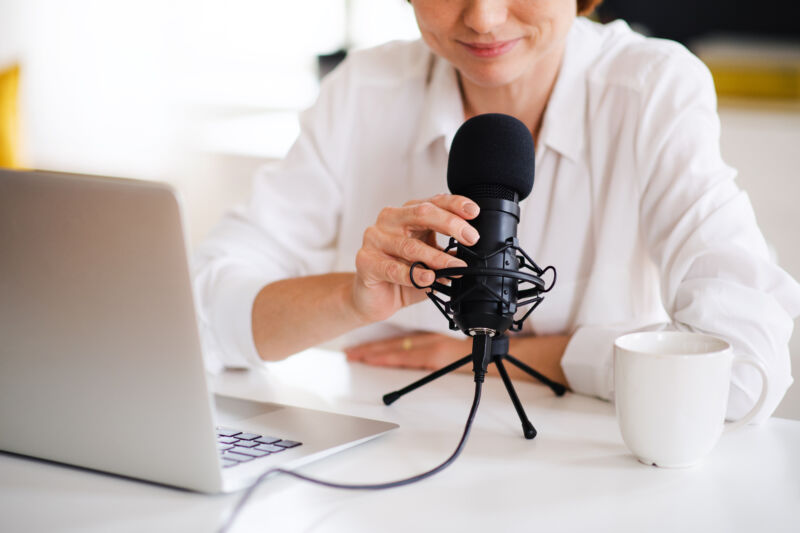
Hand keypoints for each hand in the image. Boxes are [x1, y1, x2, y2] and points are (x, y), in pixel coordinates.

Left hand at [347, 331, 572, 388]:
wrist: (509, 353)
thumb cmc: (493, 350)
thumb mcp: (467, 349)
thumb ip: (450, 351)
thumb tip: (435, 356)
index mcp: (438, 341)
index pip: (405, 342)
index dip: (383, 345)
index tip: (364, 349)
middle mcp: (433, 342)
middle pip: (396, 345)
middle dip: (372, 349)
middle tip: (350, 352)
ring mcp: (434, 349)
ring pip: (398, 349)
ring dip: (376, 352)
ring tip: (356, 355)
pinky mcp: (439, 355)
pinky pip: (409, 356)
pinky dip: (390, 357)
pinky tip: (377, 359)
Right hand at [350, 194, 479, 323]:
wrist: (374, 298)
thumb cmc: (402, 274)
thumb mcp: (430, 261)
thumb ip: (447, 254)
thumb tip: (471, 253)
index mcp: (406, 214)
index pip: (433, 202)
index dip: (455, 204)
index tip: (474, 212)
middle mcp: (389, 221)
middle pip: (422, 214)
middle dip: (450, 224)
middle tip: (471, 238)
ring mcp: (375, 239)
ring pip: (410, 245)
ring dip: (437, 257)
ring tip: (456, 267)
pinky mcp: (365, 261)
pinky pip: (392, 268)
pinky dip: (414, 274)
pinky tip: (428, 279)